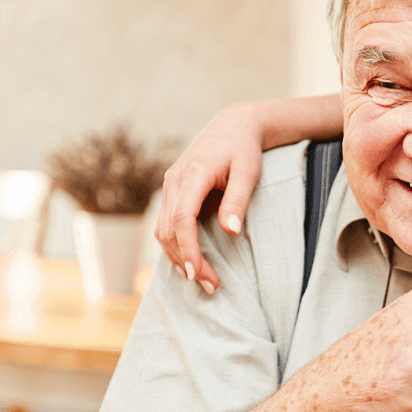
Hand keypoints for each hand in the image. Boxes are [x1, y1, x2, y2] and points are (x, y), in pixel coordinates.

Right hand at [155, 94, 343, 291]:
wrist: (233, 126)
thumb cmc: (244, 149)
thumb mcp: (249, 172)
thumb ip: (238, 200)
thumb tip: (231, 231)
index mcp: (193, 174)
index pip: (182, 218)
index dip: (188, 249)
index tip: (199, 273)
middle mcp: (175, 180)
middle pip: (168, 229)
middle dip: (186, 260)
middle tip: (211, 286)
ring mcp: (171, 185)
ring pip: (163, 229)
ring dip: (178, 256)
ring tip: (202, 280)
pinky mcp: (173, 191)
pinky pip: (166, 223)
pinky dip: (174, 245)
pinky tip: (189, 263)